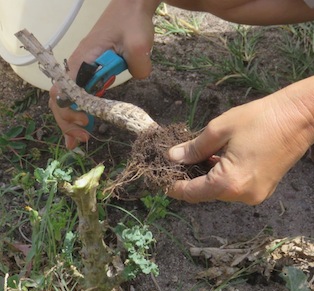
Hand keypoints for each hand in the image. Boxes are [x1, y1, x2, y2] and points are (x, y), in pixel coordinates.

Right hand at [49, 0, 155, 148]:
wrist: (132, 8)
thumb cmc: (132, 22)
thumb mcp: (139, 42)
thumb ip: (138, 65)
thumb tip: (138, 79)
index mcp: (82, 61)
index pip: (64, 92)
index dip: (70, 112)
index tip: (87, 121)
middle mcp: (78, 67)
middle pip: (61, 100)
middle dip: (68, 122)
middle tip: (84, 139)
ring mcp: (84, 70)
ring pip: (69, 100)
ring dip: (71, 121)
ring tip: (80, 140)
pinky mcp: (94, 72)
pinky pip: (82, 95)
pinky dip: (81, 112)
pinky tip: (86, 126)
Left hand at [167, 90, 313, 204]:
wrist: (300, 117)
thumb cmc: (259, 119)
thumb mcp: (219, 129)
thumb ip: (194, 148)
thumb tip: (173, 158)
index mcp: (230, 183)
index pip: (192, 193)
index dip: (174, 186)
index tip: (162, 177)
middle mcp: (243, 196)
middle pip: (206, 192)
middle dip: (190, 178)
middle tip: (179, 159)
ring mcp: (256, 195)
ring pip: (221, 190)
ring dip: (207, 176)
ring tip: (198, 155)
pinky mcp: (264, 189)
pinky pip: (235, 187)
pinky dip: (223, 176)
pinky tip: (219, 158)